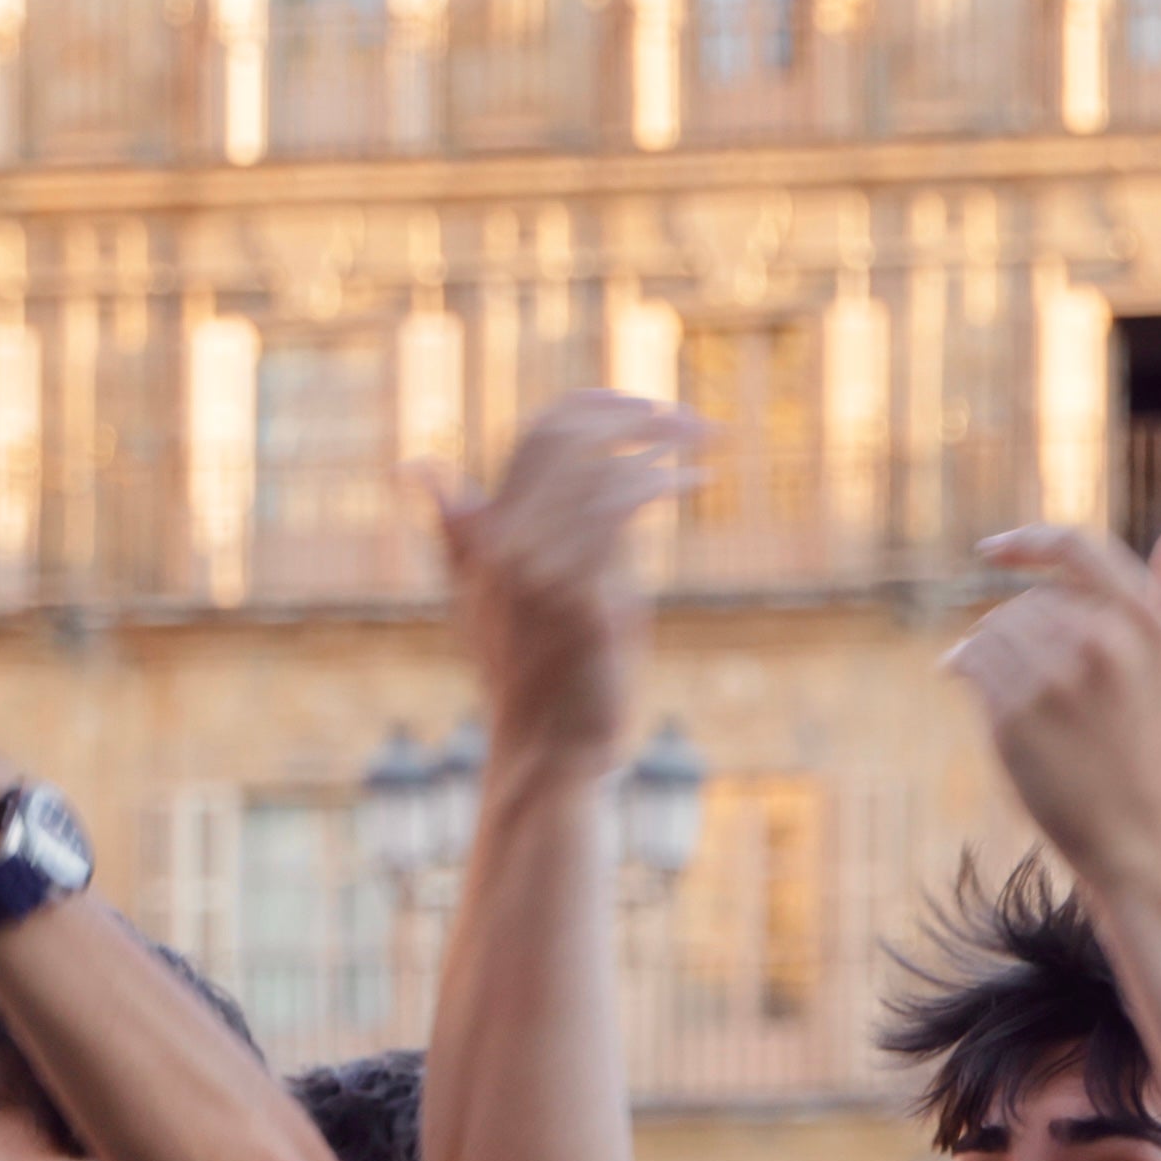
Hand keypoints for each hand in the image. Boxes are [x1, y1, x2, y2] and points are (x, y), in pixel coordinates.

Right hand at [433, 394, 708, 785]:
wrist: (549, 754)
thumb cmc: (552, 680)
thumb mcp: (519, 600)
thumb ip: (518, 535)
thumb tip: (457, 477)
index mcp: (485, 536)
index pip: (533, 435)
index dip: (592, 407)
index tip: (644, 406)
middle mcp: (499, 542)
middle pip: (563, 434)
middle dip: (631, 411)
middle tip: (688, 419)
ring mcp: (532, 567)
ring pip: (595, 462)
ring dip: (660, 439)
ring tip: (703, 441)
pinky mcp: (573, 594)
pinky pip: (618, 505)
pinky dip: (662, 480)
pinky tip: (697, 481)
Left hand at [942, 526, 1160, 889]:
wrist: (1146, 844)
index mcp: (1149, 625)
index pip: (1077, 549)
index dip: (1030, 540)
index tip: (995, 549)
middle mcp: (1102, 643)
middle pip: (1029, 599)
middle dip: (1017, 625)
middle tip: (1015, 662)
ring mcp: (1056, 680)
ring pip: (994, 627)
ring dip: (988, 646)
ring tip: (995, 678)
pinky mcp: (1015, 716)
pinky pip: (972, 662)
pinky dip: (962, 665)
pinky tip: (961, 678)